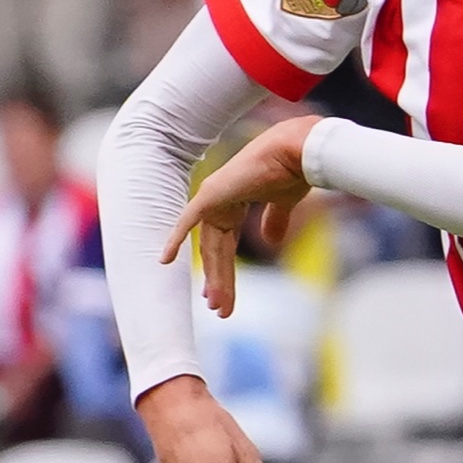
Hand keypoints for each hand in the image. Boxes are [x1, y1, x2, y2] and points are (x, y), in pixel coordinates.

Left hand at [162, 120, 315, 316]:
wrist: (296, 152)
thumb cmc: (294, 170)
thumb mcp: (283, 204)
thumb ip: (274, 221)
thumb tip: (269, 241)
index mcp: (235, 203)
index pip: (224, 244)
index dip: (224, 271)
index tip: (223, 297)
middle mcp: (220, 202)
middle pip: (215, 251)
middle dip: (220, 282)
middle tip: (220, 310)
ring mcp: (213, 198)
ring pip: (209, 247)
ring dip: (214, 277)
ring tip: (217, 305)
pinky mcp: (209, 196)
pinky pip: (187, 222)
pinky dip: (176, 240)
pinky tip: (165, 261)